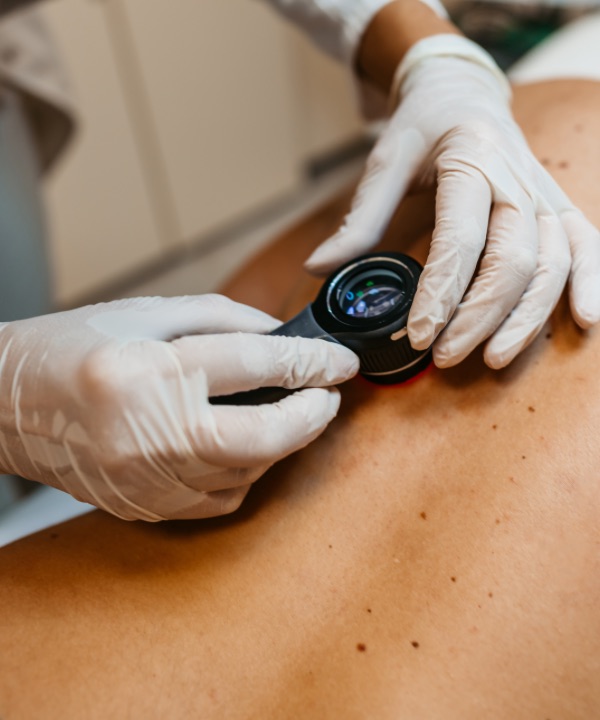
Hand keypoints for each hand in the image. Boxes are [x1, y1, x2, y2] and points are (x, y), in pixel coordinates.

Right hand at [0, 295, 357, 520]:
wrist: (4, 406)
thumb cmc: (71, 348)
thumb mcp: (145, 313)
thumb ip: (222, 320)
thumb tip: (282, 338)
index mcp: (147, 370)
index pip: (254, 366)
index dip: (310, 362)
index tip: (340, 361)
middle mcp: (147, 432)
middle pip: (262, 436)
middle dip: (312, 416)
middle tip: (329, 395)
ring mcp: (146, 480)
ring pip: (248, 472)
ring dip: (284, 442)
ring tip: (292, 413)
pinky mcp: (145, 506)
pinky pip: (221, 498)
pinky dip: (247, 470)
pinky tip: (248, 445)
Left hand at [306, 35, 599, 368]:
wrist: (464, 93)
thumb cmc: (424, 127)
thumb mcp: (385, 162)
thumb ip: (360, 219)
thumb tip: (318, 268)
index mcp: (471, 159)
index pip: (462, 238)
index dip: (441, 292)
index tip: (418, 335)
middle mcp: (517, 178)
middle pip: (513, 259)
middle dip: (479, 316)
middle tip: (444, 355)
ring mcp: (544, 194)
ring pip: (553, 263)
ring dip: (527, 317)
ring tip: (493, 358)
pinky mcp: (558, 207)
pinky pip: (587, 246)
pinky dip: (592, 283)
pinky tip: (588, 320)